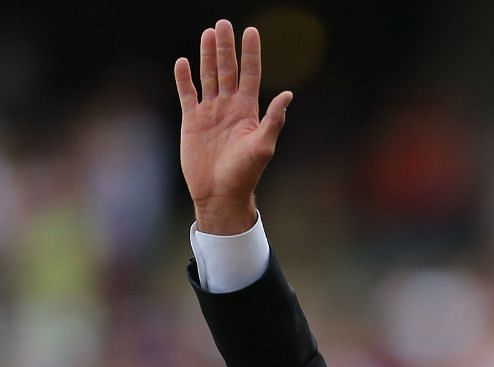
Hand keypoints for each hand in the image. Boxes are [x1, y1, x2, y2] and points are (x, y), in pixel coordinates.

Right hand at [175, 19, 292, 233]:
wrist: (220, 194)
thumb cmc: (245, 174)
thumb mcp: (263, 147)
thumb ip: (274, 120)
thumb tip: (287, 94)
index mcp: (248, 111)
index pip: (250, 74)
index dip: (251, 53)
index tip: (252, 31)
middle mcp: (229, 107)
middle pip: (227, 70)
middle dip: (226, 47)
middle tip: (223, 23)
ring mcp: (210, 112)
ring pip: (208, 77)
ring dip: (208, 56)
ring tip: (208, 34)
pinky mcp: (191, 121)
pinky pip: (187, 94)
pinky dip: (184, 79)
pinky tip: (183, 62)